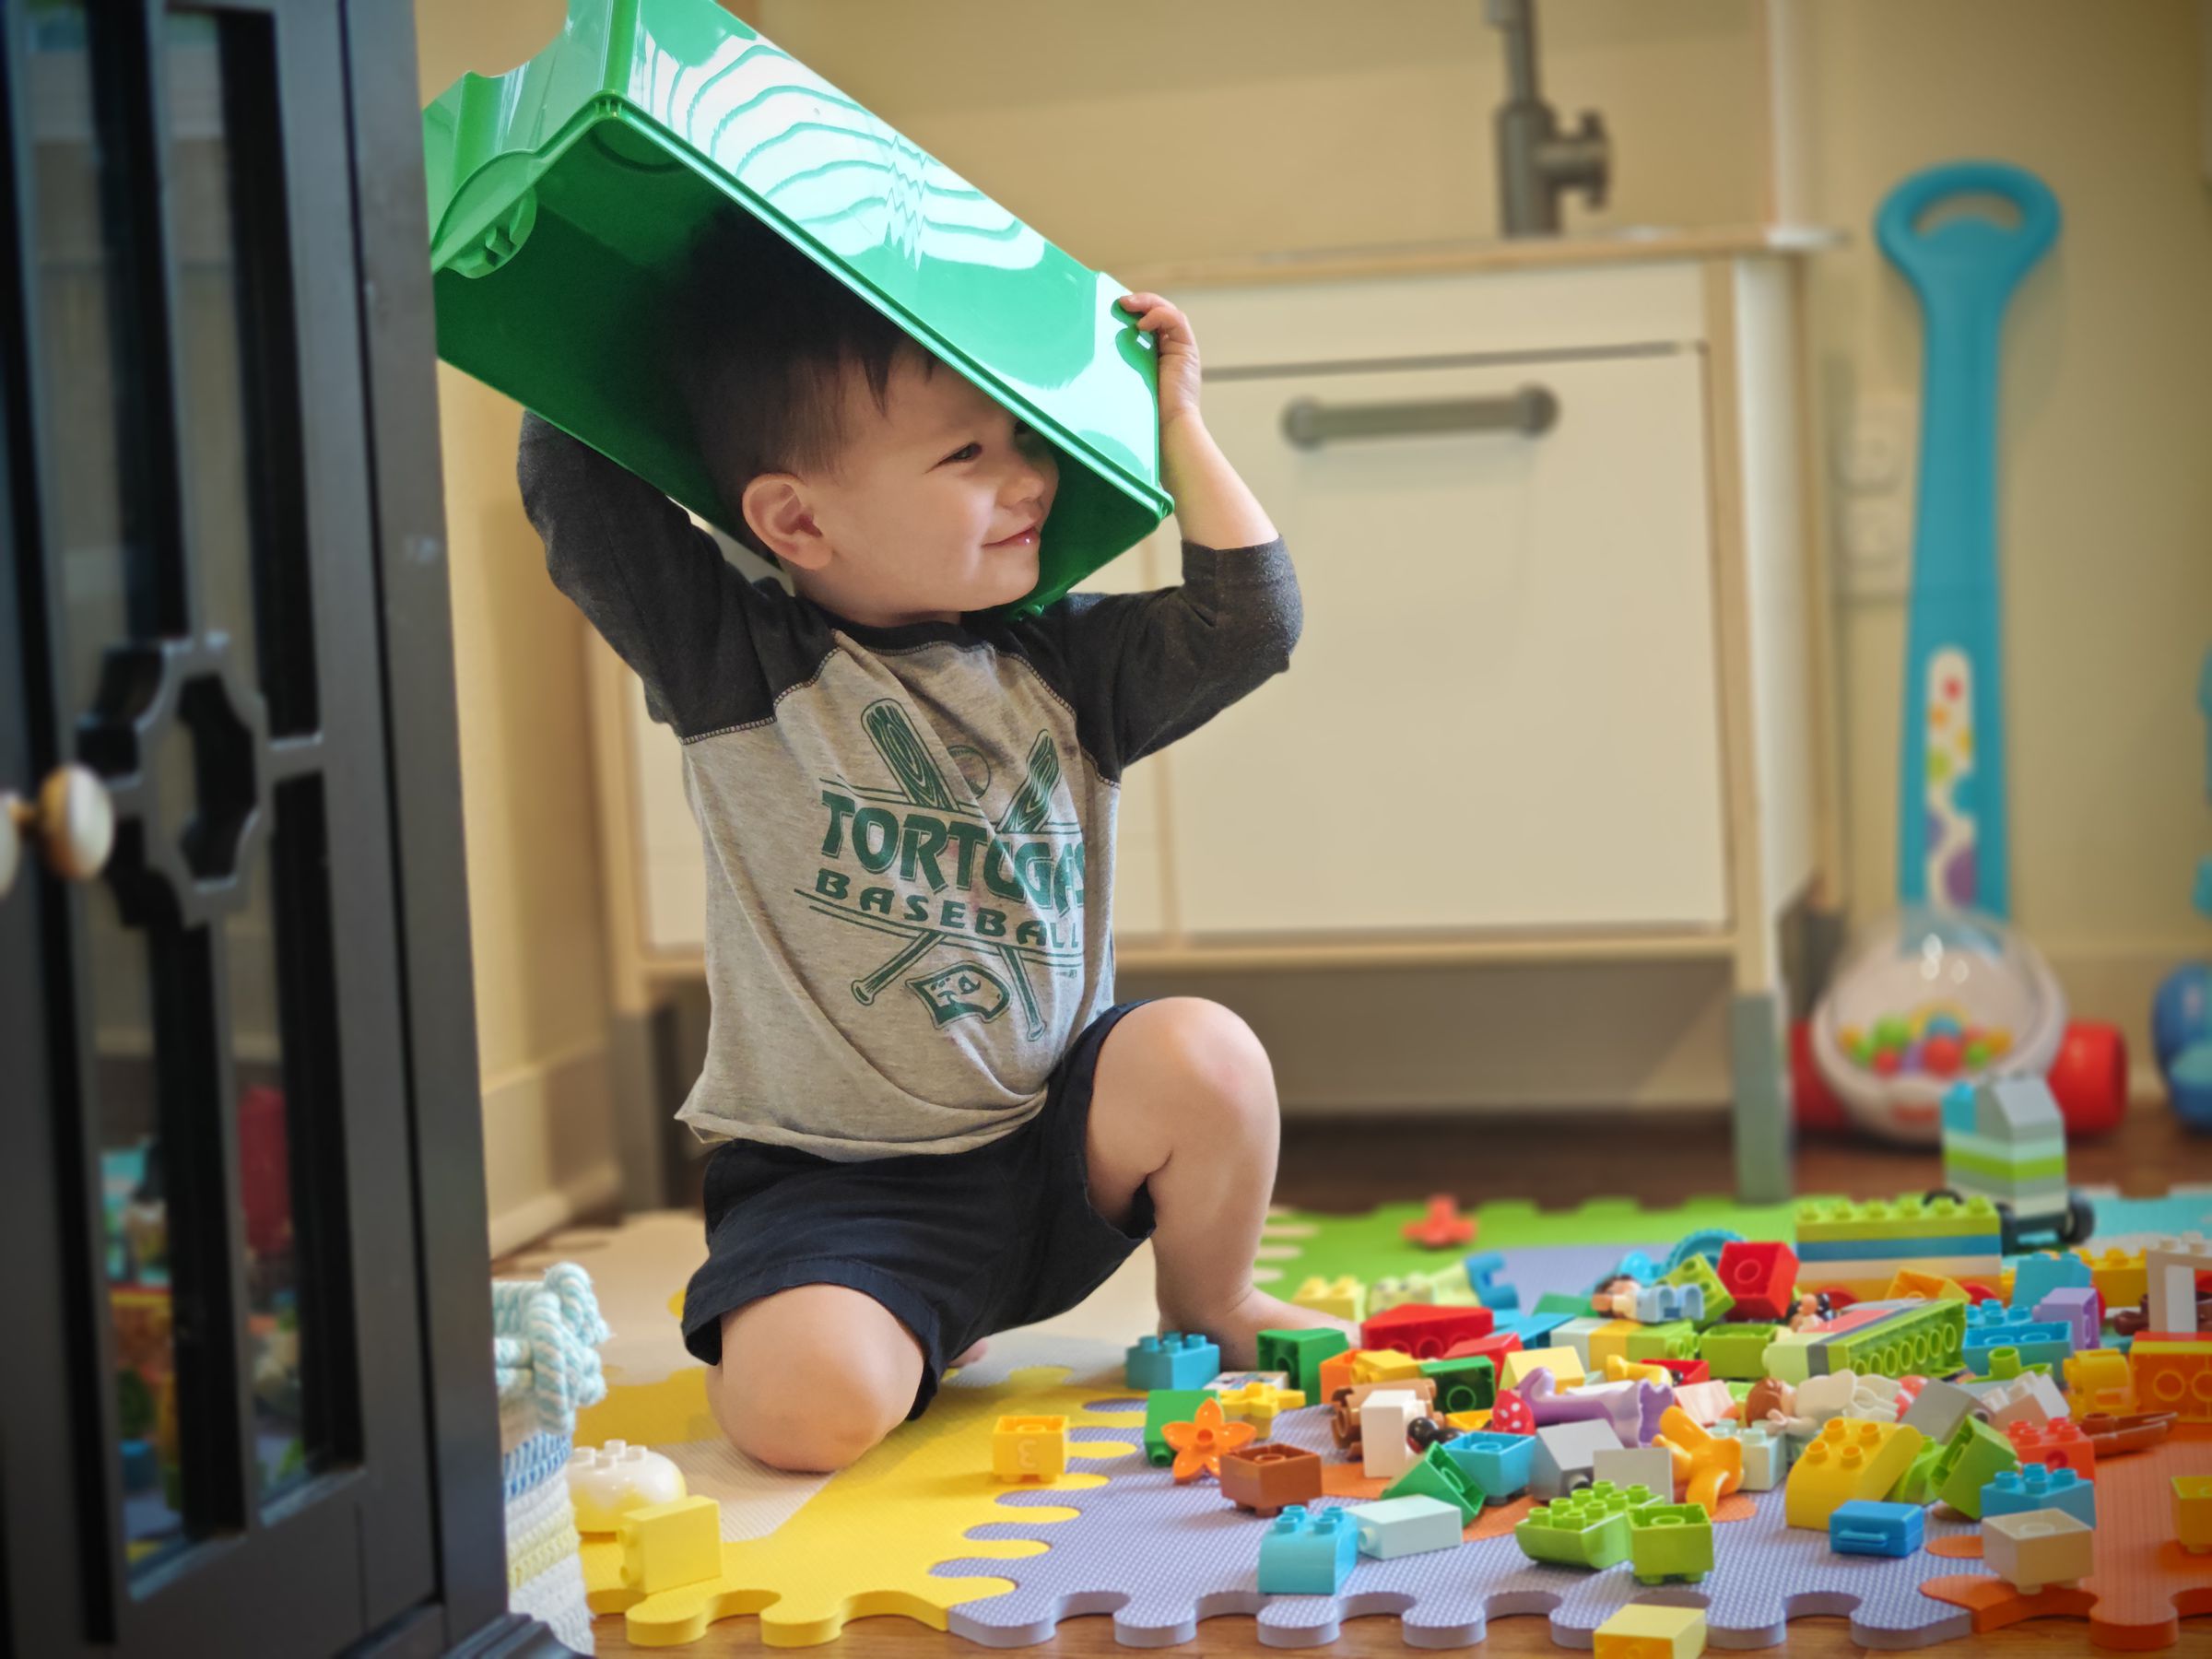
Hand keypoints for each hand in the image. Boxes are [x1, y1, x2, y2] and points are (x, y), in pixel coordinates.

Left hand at [1117, 291, 1201, 433]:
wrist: (1167, 429)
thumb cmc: (1143, 414)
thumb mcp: (1124, 382)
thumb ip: (1117, 365)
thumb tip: (1089, 354)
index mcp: (1155, 355)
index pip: (1146, 321)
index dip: (1132, 310)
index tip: (1111, 308)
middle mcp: (1170, 348)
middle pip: (1157, 312)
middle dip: (1139, 302)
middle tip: (1118, 302)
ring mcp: (1180, 348)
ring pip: (1167, 311)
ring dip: (1147, 303)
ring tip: (1126, 304)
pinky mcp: (1187, 350)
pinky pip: (1176, 321)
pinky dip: (1159, 316)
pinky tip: (1142, 325)